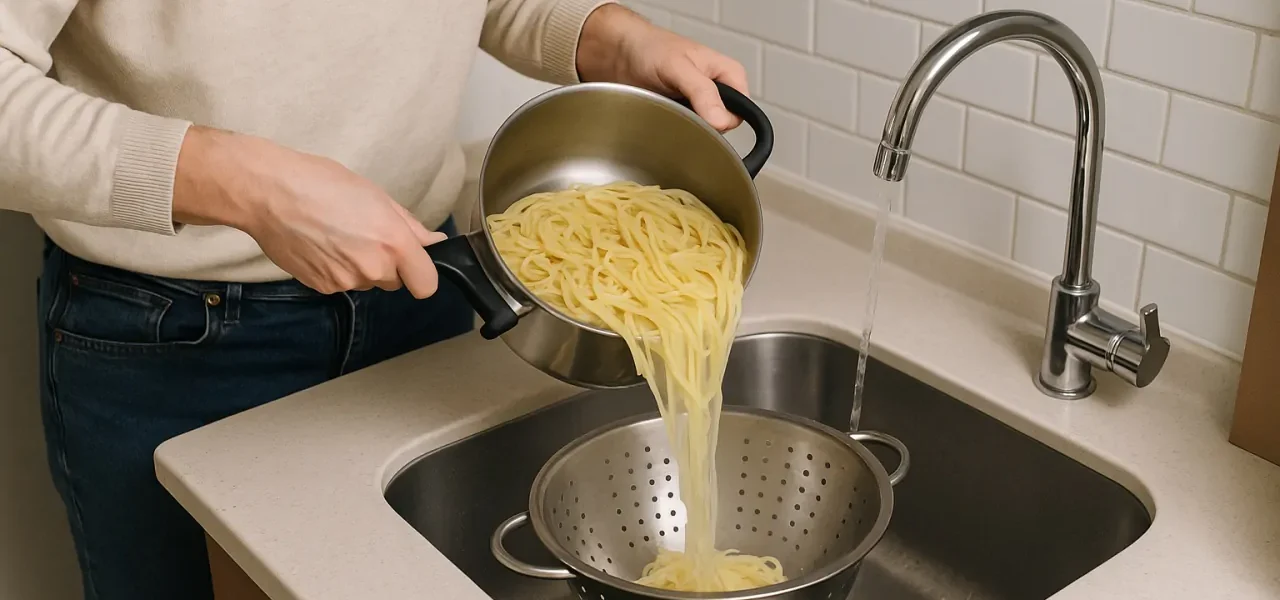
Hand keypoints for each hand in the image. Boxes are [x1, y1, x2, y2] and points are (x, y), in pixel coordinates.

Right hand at [172, 126, 446, 297]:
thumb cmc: (322, 183)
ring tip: (337, 235)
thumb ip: (410, 226)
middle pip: (395, 281)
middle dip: (387, 264)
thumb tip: (434, 243)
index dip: (421, 273)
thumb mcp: (376, 196)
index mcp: (393, 242)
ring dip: (359, 266)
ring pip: (366, 282)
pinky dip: (335, 269)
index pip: (426, 285)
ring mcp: (346, 281)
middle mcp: (373, 268)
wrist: (268, 192)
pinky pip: (341, 284)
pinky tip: (320, 245)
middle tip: (363, 234)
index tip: (412, 262)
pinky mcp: (321, 287)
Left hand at [577, 4, 748, 131]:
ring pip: (705, 132)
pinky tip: (664, 118)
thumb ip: (702, 93)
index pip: (739, 114)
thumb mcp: (678, 67)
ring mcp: (700, 103)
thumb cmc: (650, 48)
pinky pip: (687, 132)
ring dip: (686, 128)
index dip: (722, 121)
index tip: (699, 116)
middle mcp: (718, 90)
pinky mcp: (683, 113)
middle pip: (722, 127)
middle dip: (702, 126)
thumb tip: (721, 120)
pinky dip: (676, 130)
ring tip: (668, 111)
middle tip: (678, 112)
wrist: (620, 53)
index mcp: (728, 74)